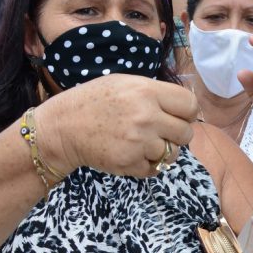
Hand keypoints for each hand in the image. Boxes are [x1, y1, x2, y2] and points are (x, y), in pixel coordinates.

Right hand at [34, 74, 197, 177]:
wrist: (63, 128)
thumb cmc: (94, 101)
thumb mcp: (124, 83)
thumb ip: (154, 92)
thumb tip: (183, 106)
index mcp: (147, 92)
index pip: (189, 106)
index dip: (187, 113)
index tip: (179, 117)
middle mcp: (146, 116)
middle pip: (186, 133)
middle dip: (176, 134)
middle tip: (161, 132)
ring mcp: (139, 142)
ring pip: (172, 153)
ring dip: (162, 151)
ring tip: (144, 143)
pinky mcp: (129, 162)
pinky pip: (155, 169)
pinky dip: (147, 164)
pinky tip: (134, 154)